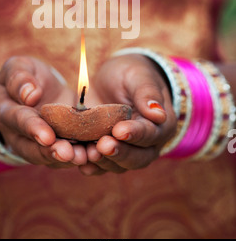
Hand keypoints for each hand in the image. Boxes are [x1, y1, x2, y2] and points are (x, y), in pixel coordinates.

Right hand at [0, 56, 86, 168]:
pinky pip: (62, 158)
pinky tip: (92, 155)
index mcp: (6, 112)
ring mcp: (34, 145)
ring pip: (47, 157)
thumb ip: (19, 78)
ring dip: (65, 159)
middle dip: (50, 152)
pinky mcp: (53, 147)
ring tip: (83, 157)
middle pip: (31, 148)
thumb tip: (30, 95)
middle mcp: (17, 134)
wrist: (34, 89)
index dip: (32, 128)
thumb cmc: (24, 75)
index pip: (18, 121)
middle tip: (67, 153)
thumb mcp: (18, 67)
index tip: (47, 136)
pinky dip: (77, 157)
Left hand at [80, 54, 176, 175]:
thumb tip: (159, 114)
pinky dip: (91, 165)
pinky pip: (101, 166)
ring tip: (89, 153)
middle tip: (102, 145)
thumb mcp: (138, 76)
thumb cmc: (131, 74)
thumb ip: (147, 93)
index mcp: (161, 125)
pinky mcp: (107, 154)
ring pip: (119, 166)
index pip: (150, 134)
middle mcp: (147, 145)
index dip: (135, 133)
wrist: (114, 79)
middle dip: (119, 152)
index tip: (119, 130)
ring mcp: (127, 152)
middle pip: (137, 157)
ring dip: (103, 162)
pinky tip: (79, 160)